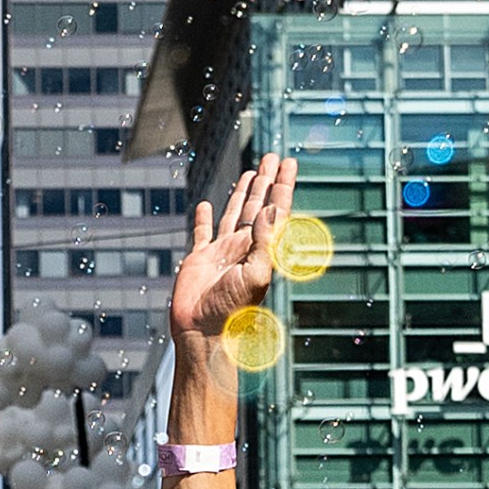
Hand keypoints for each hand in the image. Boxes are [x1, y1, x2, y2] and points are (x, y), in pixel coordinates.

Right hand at [170, 153, 298, 345]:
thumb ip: (265, 243)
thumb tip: (272, 209)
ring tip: (251, 172)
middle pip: (257, 205)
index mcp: (260, 249)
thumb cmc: (231, 310)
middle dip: (266, 180)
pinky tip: (205, 206)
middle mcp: (243, 246)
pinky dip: (203, 219)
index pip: (275, 209)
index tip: (288, 163)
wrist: (203, 332)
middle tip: (273, 157)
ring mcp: (221, 252)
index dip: (283, 185)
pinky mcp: (199, 260)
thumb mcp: (255, 275)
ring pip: (234, 213)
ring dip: (242, 193)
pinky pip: (202, 233)